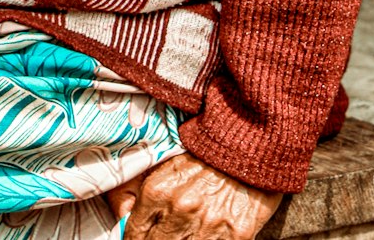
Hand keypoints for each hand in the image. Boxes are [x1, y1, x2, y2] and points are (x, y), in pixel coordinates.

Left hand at [106, 151, 282, 239]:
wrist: (250, 143)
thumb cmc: (206, 152)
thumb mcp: (167, 162)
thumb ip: (138, 186)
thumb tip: (122, 214)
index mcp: (158, 190)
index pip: (134, 233)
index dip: (134, 238)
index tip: (140, 237)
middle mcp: (179, 209)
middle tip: (161, 234)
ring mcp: (207, 225)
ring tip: (181, 235)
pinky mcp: (235, 235)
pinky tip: (202, 237)